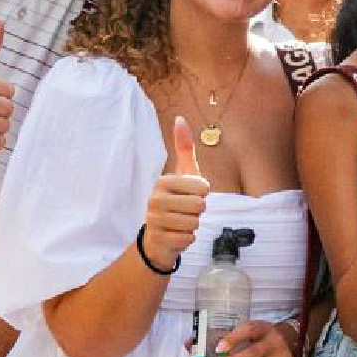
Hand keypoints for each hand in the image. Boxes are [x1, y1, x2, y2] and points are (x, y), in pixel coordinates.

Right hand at [143, 116, 210, 266]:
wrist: (159, 236)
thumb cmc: (177, 201)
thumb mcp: (184, 174)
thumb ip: (184, 148)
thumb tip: (180, 118)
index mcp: (162, 182)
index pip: (203, 188)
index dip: (203, 194)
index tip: (191, 195)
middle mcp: (154, 199)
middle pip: (200, 206)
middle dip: (199, 211)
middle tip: (186, 211)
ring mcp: (153, 220)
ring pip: (195, 223)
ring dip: (194, 225)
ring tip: (181, 222)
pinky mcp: (158, 239)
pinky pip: (189, 238)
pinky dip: (188, 238)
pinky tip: (177, 235)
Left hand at [214, 319, 298, 356]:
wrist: (290, 341)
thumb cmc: (262, 339)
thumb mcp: (253, 333)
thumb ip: (238, 341)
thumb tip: (214, 356)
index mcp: (263, 328)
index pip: (249, 330)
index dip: (233, 339)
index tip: (219, 349)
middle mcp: (275, 342)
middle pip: (253, 353)